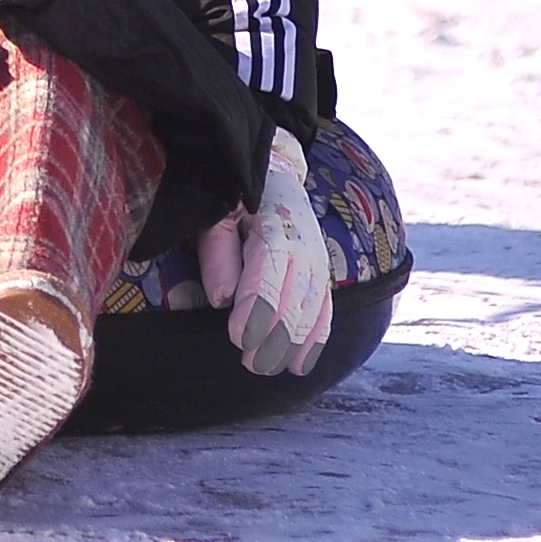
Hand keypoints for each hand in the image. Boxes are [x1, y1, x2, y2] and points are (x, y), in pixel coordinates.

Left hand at [198, 127, 334, 375]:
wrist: (272, 172)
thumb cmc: (232, 196)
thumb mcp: (216, 212)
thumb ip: (218, 252)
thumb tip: (221, 299)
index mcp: (276, 218)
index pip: (270, 267)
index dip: (257, 306)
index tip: (240, 337)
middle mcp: (305, 239)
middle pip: (295, 294)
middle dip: (275, 334)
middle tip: (251, 363)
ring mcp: (318, 256)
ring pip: (313, 305)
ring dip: (295, 342)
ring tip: (272, 369)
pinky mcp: (322, 271)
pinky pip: (324, 307)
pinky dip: (316, 337)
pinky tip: (302, 362)